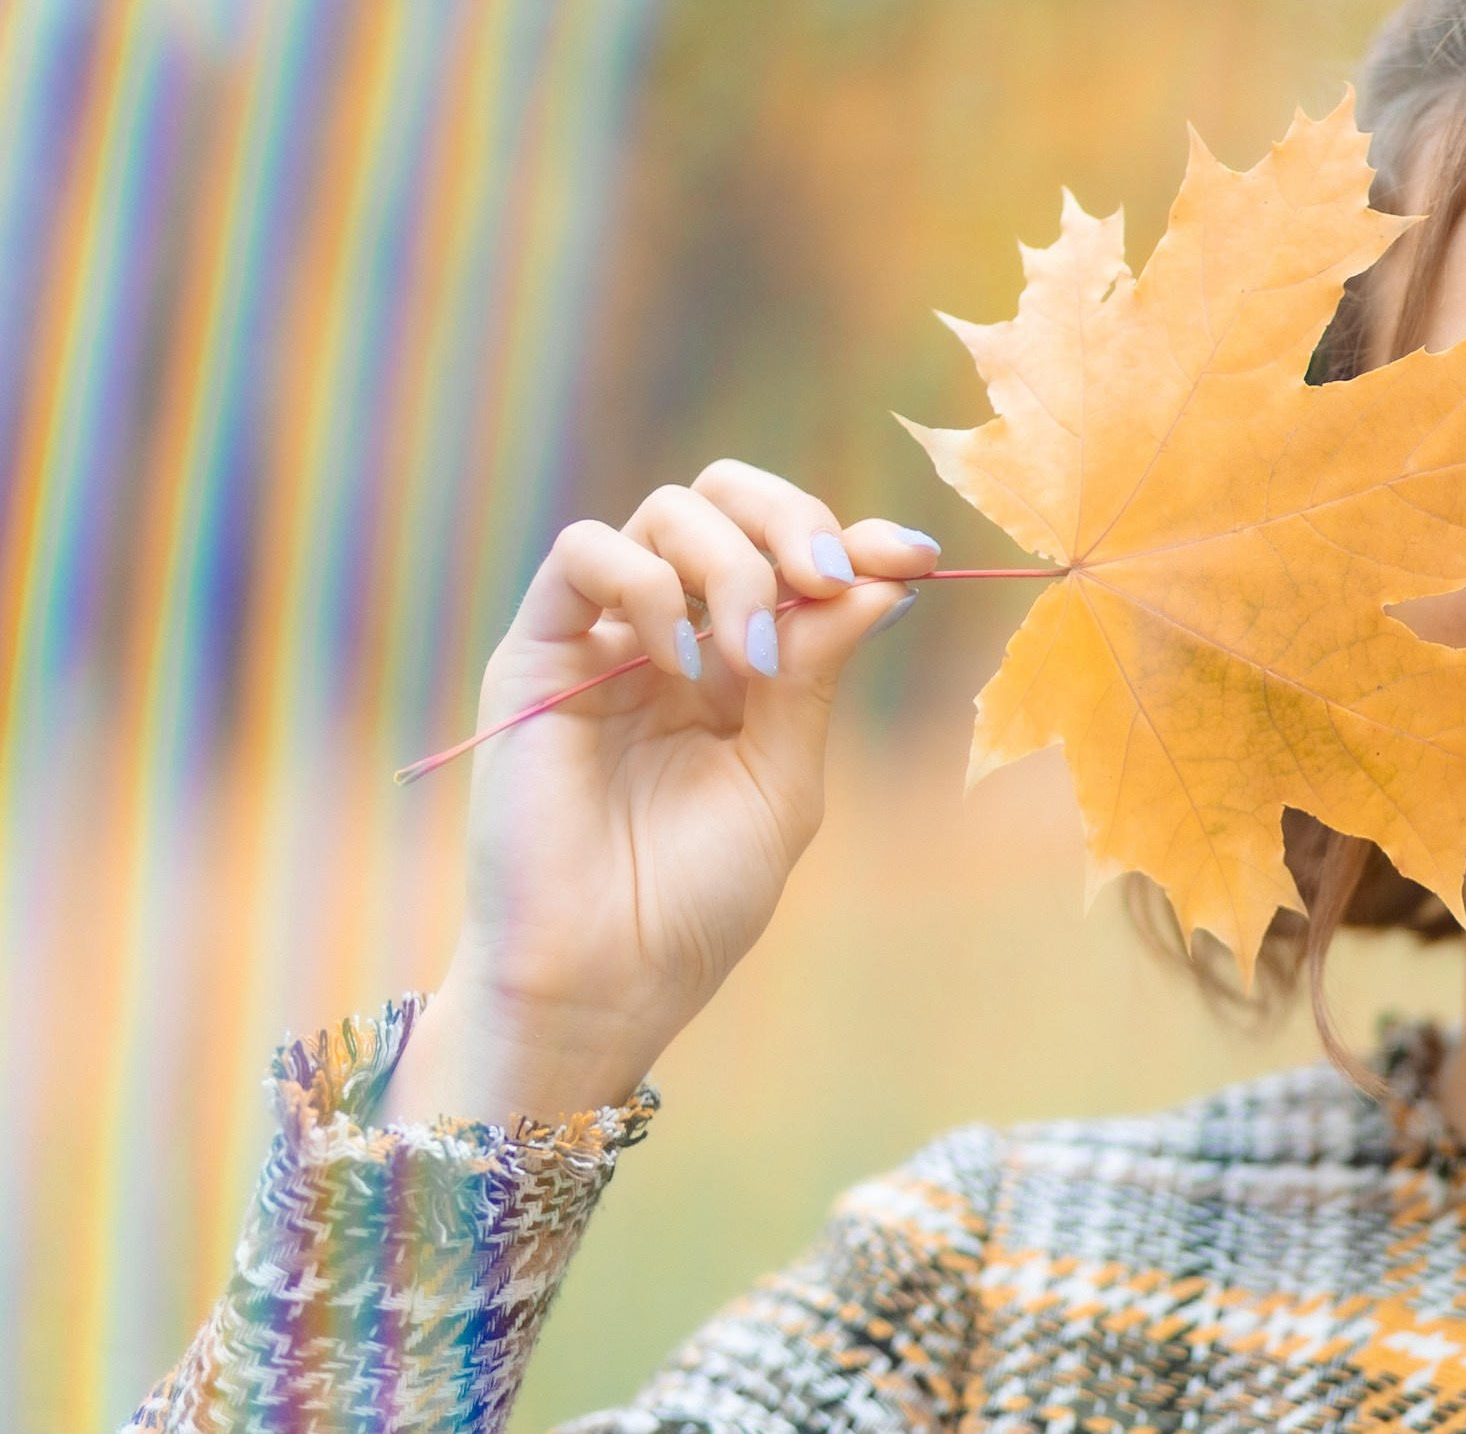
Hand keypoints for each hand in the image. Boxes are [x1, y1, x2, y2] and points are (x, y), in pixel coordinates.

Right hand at [377, 461, 935, 1124]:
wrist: (602, 980)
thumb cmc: (694, 900)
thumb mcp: (783, 777)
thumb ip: (819, 672)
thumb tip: (890, 577)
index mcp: (740, 662)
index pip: (794, 556)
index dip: (857, 539)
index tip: (915, 557)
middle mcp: (674, 633)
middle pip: (727, 500)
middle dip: (793, 520)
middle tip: (825, 581)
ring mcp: (604, 638)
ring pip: (667, 512)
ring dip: (733, 566)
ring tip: (747, 660)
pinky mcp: (534, 653)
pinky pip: (583, 553)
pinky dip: (648, 584)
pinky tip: (680, 664)